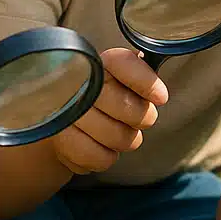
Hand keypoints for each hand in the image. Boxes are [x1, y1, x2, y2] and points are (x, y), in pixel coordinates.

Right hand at [51, 48, 167, 174]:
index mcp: (97, 62)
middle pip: (128, 107)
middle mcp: (77, 82)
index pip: (122, 63)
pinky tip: (100, 146)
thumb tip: (158, 94)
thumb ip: (139, 76)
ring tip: (118, 132)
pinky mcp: (60, 141)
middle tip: (137, 118)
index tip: (161, 97)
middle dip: (141, 117)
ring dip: (125, 140)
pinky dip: (106, 157)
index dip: (145, 81)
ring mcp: (66, 112)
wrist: (62, 117)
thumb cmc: (104, 96)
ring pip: (117, 136)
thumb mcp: (121, 78)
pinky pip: (99, 158)